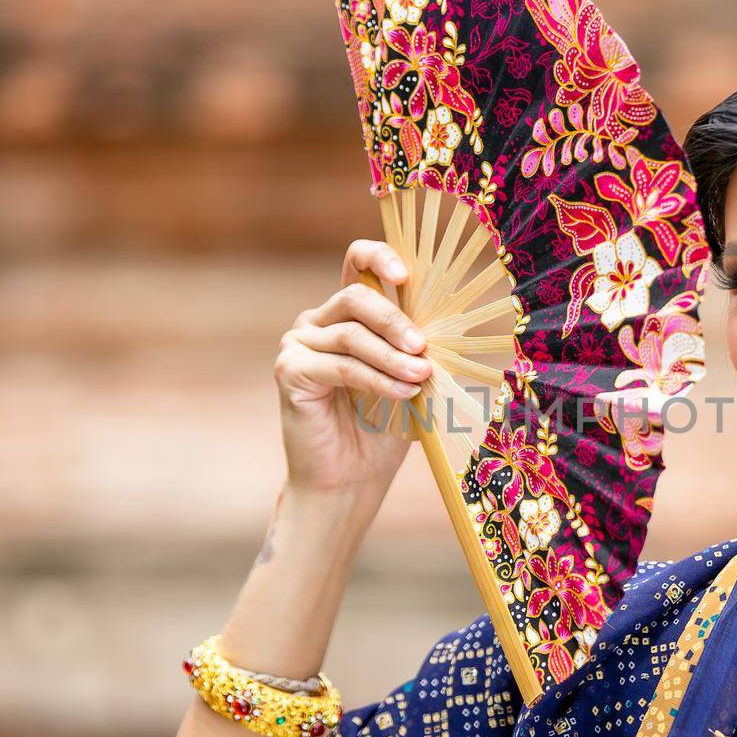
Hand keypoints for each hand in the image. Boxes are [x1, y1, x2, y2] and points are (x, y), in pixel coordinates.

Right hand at [272, 239, 431, 494]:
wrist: (350, 479)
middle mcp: (318, 321)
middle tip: (422, 348)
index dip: (379, 257)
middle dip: (395, 320)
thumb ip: (417, 346)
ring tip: (420, 377)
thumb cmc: (383, 427)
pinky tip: (401, 393)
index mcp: (347, 313)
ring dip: (392, 357)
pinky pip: (339, 365)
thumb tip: (446, 324)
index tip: (405, 275)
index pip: (357, 263)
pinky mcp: (289, 371)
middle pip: (357, 296)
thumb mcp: (408, 377)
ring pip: (351, 334)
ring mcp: (298, 344)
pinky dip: (375, 379)